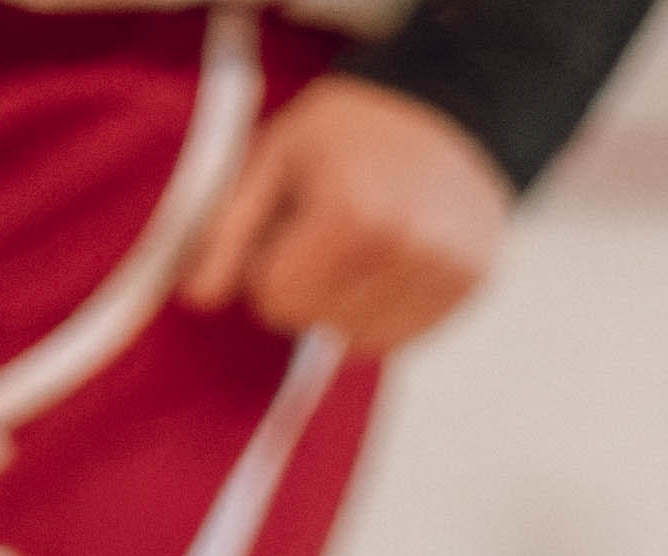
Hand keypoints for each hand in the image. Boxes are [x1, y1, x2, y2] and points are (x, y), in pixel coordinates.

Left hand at [174, 80, 509, 359]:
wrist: (452, 104)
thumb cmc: (350, 130)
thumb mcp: (276, 155)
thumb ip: (230, 227)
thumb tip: (197, 299)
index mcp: (351, 211)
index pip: (274, 298)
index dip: (266, 265)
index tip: (285, 227)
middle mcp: (405, 248)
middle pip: (312, 321)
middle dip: (301, 286)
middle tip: (322, 234)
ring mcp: (444, 272)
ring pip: (353, 338)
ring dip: (338, 305)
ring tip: (355, 249)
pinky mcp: (470, 286)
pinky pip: (397, 338)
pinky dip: (378, 312)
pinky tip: (386, 264)